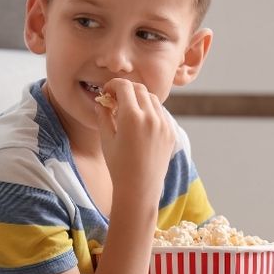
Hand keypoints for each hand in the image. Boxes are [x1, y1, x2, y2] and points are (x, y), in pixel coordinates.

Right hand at [95, 79, 174, 207]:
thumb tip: (102, 102)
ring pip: (152, 99)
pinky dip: (150, 110)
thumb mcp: (106, 139)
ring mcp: (164, 124)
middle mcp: (151, 117)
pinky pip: (161, 112)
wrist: (139, 188)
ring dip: (139, 99)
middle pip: (139, 89)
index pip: (124, 87)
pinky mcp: (171, 132)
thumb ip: (103, 116)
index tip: (107, 92)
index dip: (113, 85)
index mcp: (132, 117)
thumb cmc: (118, 166)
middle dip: (126, 90)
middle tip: (116, 99)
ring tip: (129, 111)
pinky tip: (140, 122)